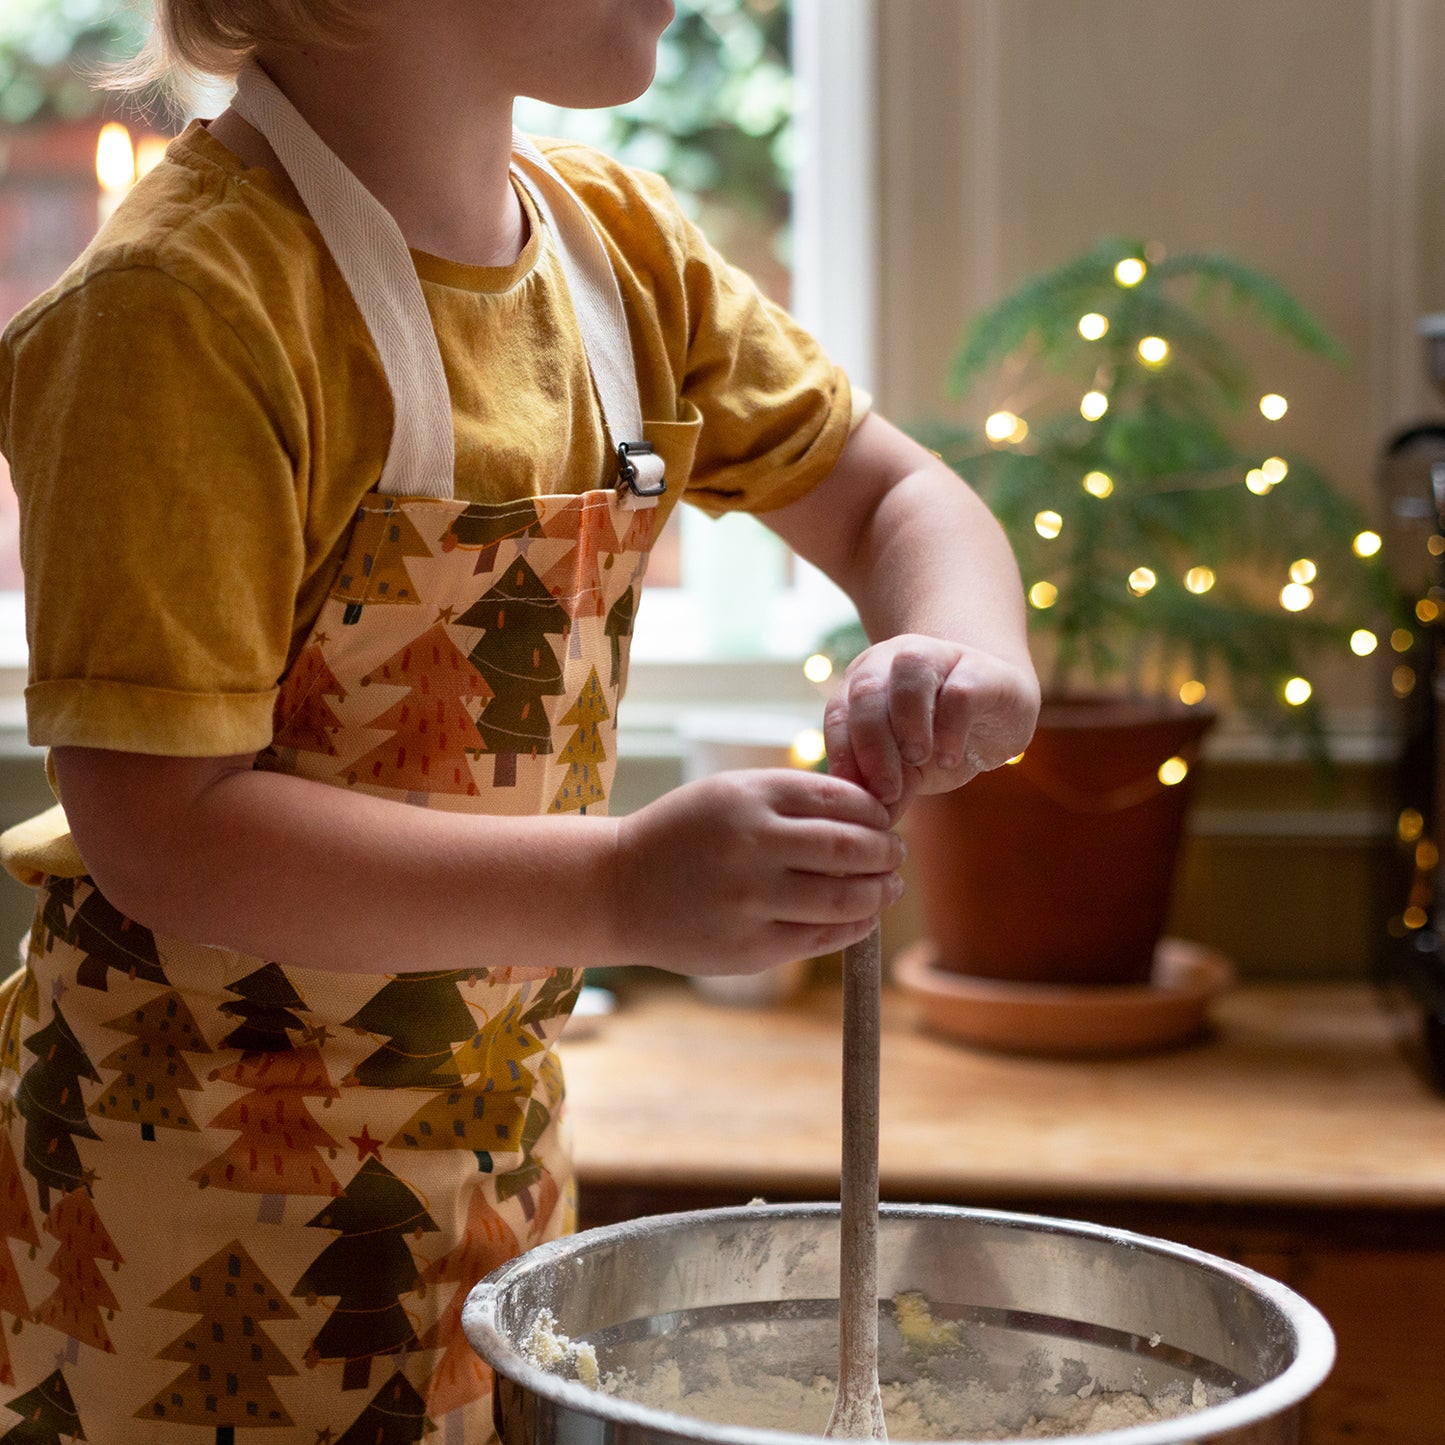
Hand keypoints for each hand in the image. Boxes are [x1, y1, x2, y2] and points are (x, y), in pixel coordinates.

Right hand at [614, 769, 904, 975]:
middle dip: (887, 852)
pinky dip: (856, 925)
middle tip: (894, 854)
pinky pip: (823, 937)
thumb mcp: (730, 793)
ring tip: (888, 887)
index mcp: (749, 796)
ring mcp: (751, 900)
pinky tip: (862, 916)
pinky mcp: (750, 947)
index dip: (876, 813)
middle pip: (852, 849)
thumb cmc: (685, 834)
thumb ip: (793, 797)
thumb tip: (873, 810)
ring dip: (881, 892)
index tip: (883, 821)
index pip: (843, 800)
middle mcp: (752, 845)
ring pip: (846, 898)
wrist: (618, 888)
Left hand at [824, 634, 1039, 820]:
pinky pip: (959, 690)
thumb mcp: (909, 772)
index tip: (857, 799)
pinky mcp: (982, 670)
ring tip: (917, 759)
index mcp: (865, 686)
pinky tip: (949, 758)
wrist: (1000, 717)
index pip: (839, 715)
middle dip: (872, 745)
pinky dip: (950, 728)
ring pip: (910, 670)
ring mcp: (940, 658)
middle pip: (868, 690)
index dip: (844, 757)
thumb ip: (888, 790)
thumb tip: (866, 824)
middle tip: (887, 789)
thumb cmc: (942, 741)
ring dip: (907, 721)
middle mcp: (894, 663)